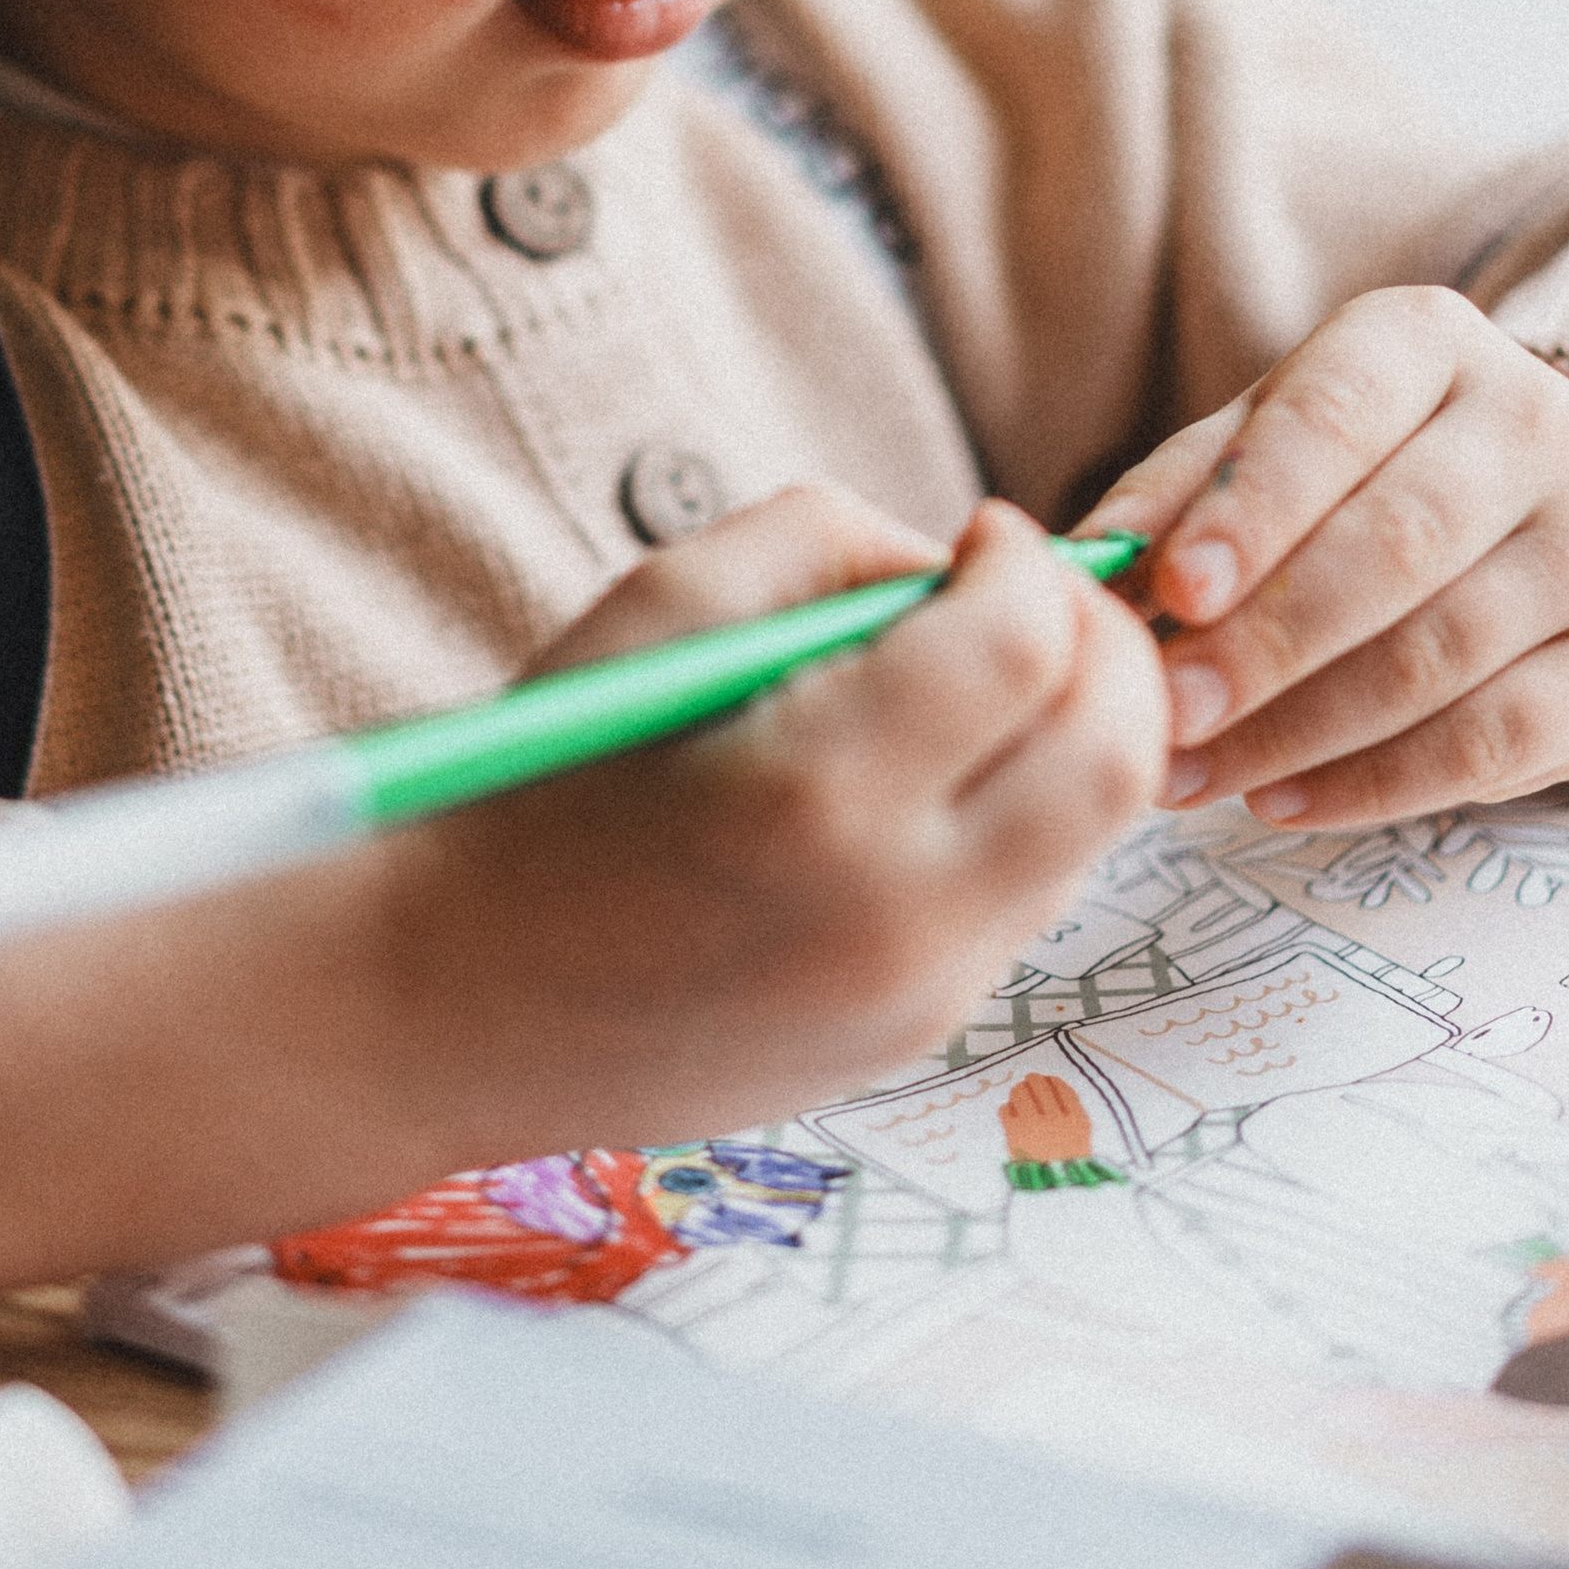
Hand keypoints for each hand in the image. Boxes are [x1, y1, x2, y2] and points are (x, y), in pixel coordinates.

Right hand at [384, 484, 1168, 1140]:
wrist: (452, 1001)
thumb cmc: (542, 776)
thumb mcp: (662, 604)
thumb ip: (830, 545)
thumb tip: (958, 565)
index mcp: (818, 788)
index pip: (1027, 649)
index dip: (1032, 562)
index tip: (984, 530)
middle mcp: (898, 914)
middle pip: (1116, 751)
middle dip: (1104, 644)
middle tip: (1031, 592)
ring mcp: (921, 997)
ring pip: (1098, 831)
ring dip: (1077, 728)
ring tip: (983, 675)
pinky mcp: (919, 1038)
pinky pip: (1034, 897)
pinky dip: (1028, 811)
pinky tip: (937, 772)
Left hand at [1082, 288, 1568, 826]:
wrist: (1499, 510)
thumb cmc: (1339, 468)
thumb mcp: (1250, 445)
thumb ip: (1172, 497)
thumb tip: (1079, 569)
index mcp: (1428, 342)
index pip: (1337, 418)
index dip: (1254, 510)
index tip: (1172, 592)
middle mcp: (1533, 427)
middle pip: (1396, 544)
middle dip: (1268, 640)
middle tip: (1166, 708)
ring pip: (1441, 655)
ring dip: (1299, 730)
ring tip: (1189, 771)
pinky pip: (1493, 745)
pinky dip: (1374, 784)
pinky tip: (1276, 798)